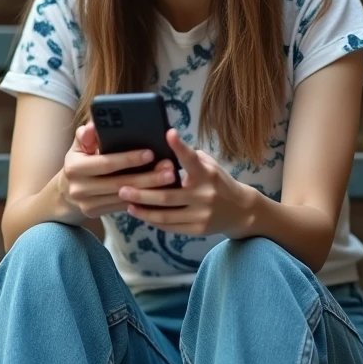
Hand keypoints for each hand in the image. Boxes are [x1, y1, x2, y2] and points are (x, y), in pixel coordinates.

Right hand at [58, 124, 178, 218]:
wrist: (67, 190)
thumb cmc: (81, 161)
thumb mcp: (80, 146)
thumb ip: (87, 134)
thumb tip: (92, 125)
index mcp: (74, 167)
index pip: (106, 163)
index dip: (128, 159)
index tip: (150, 153)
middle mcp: (79, 188)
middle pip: (120, 183)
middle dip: (147, 176)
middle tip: (169, 168)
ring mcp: (87, 204)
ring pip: (125, 197)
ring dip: (150, 189)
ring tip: (169, 178)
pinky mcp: (95, 213)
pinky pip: (123, 206)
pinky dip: (142, 199)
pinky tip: (159, 191)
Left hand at [117, 129, 255, 237]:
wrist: (241, 211)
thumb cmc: (219, 182)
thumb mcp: (210, 166)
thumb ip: (190, 160)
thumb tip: (161, 150)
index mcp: (207, 174)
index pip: (191, 159)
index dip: (180, 146)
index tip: (168, 133)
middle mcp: (205, 194)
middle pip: (167, 195)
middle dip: (141, 193)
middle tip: (121, 187)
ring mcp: (201, 214)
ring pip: (165, 215)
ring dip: (143, 209)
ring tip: (127, 203)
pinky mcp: (198, 229)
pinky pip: (170, 226)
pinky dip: (153, 220)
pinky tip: (141, 213)